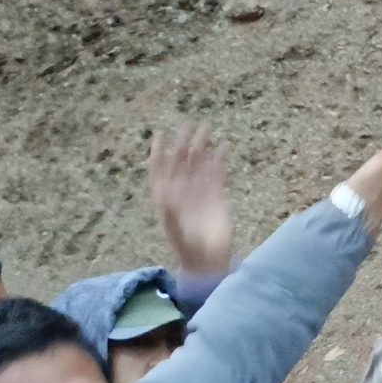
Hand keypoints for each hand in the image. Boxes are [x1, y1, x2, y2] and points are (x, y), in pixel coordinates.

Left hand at [149, 125, 233, 274]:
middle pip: (180, 159)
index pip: (159, 167)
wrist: (207, 258)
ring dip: (201, 145)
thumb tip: (167, 190)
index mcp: (166, 194)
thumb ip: (170, 208)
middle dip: (183, 141)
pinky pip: (217, 172)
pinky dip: (219, 160)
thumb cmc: (187, 245)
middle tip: (189, 124)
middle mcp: (181, 188)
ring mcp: (199, 190)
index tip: (160, 134)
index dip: (158, 151)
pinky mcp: (216, 194)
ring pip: (199, 162)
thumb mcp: (174, 226)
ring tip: (206, 127)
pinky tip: (224, 147)